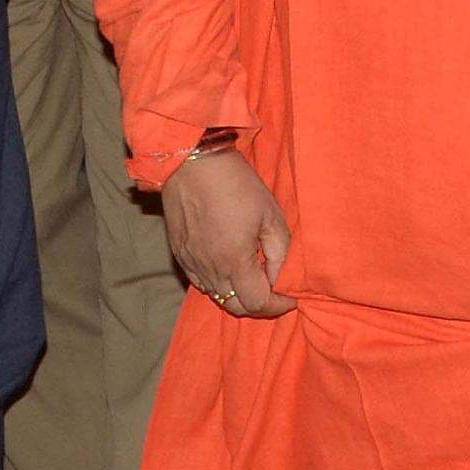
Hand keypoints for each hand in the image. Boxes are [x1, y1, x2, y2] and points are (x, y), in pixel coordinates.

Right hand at [166, 153, 295, 316]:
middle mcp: (210, 269)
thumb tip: (278, 279)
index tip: (290, 297)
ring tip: (252, 276)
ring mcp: (191, 263)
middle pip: (236, 307)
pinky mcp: (180, 254)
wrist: (192, 163)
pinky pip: (200, 282)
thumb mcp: (271, 215)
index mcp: (235, 261)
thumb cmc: (236, 184)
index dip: (278, 305)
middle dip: (259, 304)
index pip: (258, 303)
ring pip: (217, 296)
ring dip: (238, 294)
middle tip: (274, 290)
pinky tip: (228, 267)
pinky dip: (218, 284)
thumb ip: (280, 253)